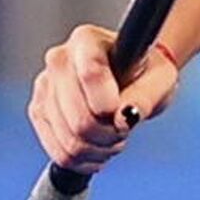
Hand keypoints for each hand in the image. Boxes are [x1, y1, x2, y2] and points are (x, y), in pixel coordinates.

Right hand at [29, 25, 179, 171]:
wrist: (131, 77)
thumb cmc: (146, 73)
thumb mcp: (161, 79)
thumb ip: (146, 96)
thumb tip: (125, 117)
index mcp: (87, 40)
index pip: (91, 74)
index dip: (109, 104)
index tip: (128, 115)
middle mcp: (58, 59)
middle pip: (79, 117)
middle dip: (110, 134)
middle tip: (126, 128)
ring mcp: (44, 87)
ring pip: (69, 139)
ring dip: (100, 148)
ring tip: (115, 136)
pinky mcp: (38, 111)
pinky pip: (58, 152)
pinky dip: (84, 158)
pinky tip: (99, 147)